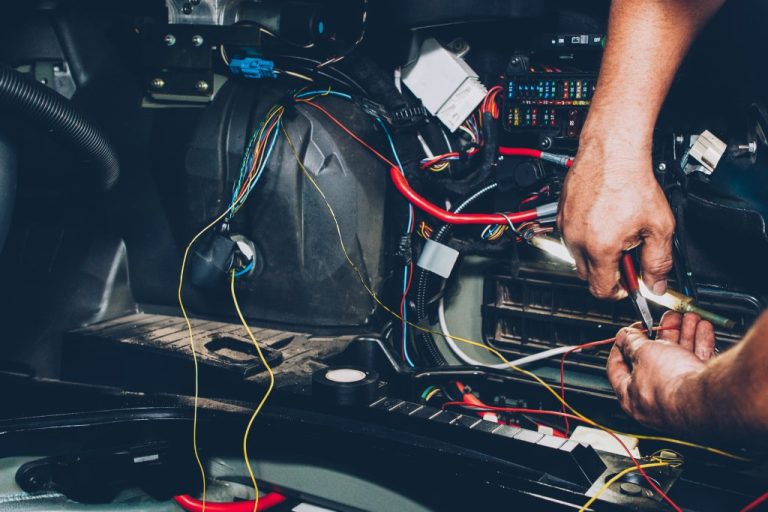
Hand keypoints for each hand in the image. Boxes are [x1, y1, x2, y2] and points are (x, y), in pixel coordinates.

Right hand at [557, 140, 674, 298]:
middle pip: (587, 276)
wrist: (612, 152)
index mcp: (600, 248)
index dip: (619, 291)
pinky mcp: (561, 214)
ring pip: (577, 256)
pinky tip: (603, 220)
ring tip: (616, 232)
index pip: (601, 289)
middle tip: (627, 254)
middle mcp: (577, 240)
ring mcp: (566, 227)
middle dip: (608, 271)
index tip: (629, 284)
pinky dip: (586, 236)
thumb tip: (656, 284)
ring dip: (595, 253)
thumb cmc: (632, 181)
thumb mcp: (659, 226)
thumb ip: (659, 261)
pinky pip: (571, 237)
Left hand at [606, 311, 714, 430]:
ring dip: (683, 334)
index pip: (618, 369)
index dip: (621, 346)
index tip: (627, 333)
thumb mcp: (642, 353)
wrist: (709, 398)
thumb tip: (625, 337)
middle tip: (665, 320)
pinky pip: (698, 364)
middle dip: (662, 335)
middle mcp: (655, 400)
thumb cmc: (670, 383)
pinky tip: (703, 328)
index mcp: (631, 396)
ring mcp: (680, 397)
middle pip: (654, 360)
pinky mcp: (702, 392)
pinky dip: (700, 344)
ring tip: (688, 318)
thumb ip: (631, 342)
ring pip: (678, 359)